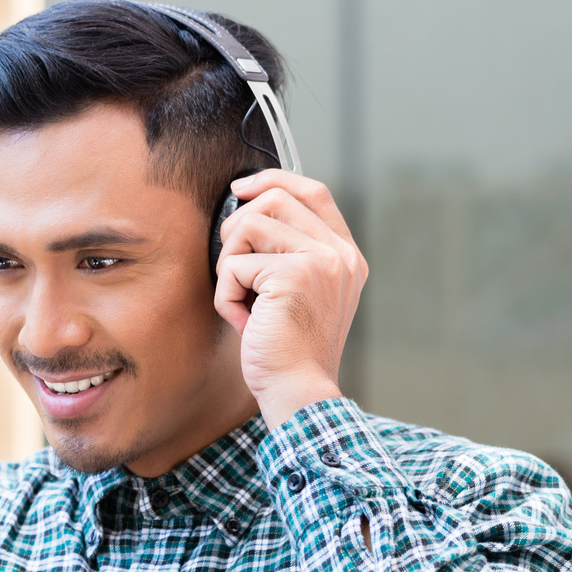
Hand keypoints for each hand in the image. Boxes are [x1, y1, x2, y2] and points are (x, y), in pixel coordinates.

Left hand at [213, 169, 367, 429]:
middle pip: (275, 200)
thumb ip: (288, 254)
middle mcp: (339, 254)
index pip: (313, 192)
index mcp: (345, 256)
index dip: (274, 180)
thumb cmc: (286, 351)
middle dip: (236, 230)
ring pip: (248, 226)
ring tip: (241, 303)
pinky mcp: (293, 276)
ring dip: (228, 266)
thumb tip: (246, 211)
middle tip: (231, 270)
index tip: (241, 188)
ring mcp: (321, 262)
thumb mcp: (296, 295)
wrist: (298, 391)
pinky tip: (243, 322)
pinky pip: (234, 265)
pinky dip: (226, 296)